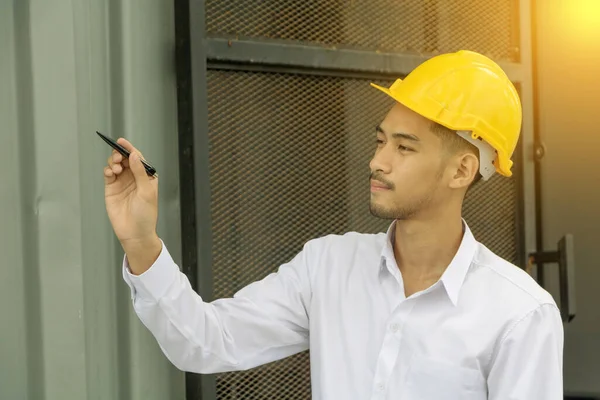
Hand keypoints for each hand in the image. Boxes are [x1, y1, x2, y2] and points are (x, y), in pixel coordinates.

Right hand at [104, 138, 161, 273]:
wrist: (135, 233)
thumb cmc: (145, 215)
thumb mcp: (146, 192)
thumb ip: (140, 172)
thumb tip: (134, 155)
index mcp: (147, 177)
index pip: (138, 159)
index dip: (130, 149)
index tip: (122, 142)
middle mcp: (134, 178)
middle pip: (125, 159)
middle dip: (120, 154)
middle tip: (117, 157)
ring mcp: (122, 182)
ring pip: (115, 165)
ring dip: (113, 162)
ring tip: (115, 167)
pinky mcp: (112, 189)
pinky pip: (108, 175)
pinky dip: (107, 170)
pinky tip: (110, 172)